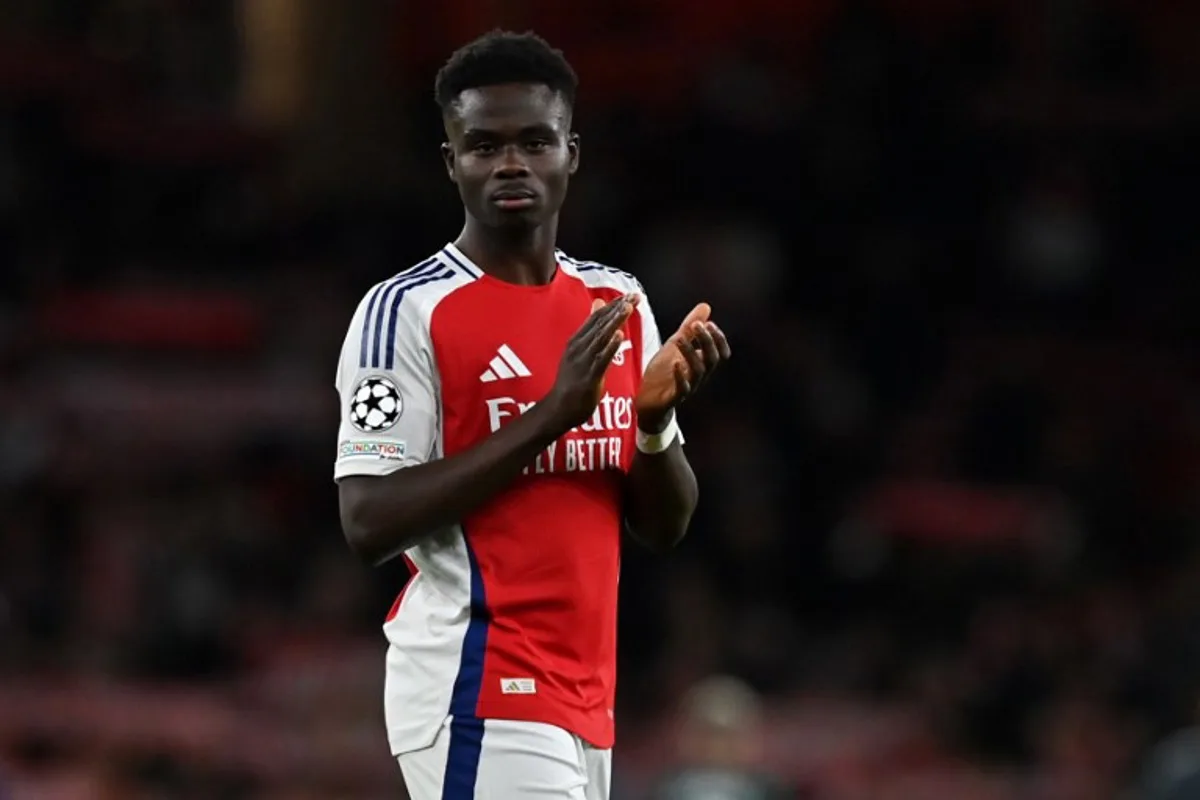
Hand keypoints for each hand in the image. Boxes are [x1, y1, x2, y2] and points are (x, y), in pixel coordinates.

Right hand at [543, 294, 638, 430]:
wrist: (559, 408)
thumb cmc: (572, 381)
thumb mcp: (580, 352)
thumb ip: (591, 330)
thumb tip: (598, 304)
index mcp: (577, 341)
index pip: (596, 318)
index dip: (613, 305)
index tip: (629, 295)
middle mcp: (578, 347)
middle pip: (600, 323)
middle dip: (618, 308)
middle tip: (635, 296)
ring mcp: (582, 361)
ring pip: (601, 337)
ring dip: (615, 321)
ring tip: (628, 308)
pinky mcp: (588, 375)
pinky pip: (601, 358)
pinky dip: (610, 346)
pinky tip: (619, 335)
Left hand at [635, 302, 730, 430]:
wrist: (647, 403)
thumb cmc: (663, 374)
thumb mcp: (674, 346)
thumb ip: (689, 329)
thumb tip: (706, 306)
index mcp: (700, 364)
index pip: (720, 352)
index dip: (718, 339)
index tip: (709, 323)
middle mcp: (698, 376)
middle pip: (712, 360)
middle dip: (706, 341)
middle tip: (696, 325)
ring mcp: (687, 388)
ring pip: (698, 372)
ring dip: (691, 353)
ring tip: (679, 339)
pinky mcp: (672, 398)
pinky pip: (682, 389)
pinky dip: (680, 376)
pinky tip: (675, 364)